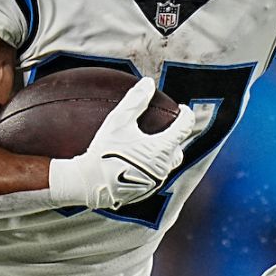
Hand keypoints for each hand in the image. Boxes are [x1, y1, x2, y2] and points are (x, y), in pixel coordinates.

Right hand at [49, 77, 194, 209]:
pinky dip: (152, 166)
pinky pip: (155, 176)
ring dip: (164, 154)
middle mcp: (163, 167)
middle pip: (178, 149)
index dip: (186, 116)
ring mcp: (155, 181)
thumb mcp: (118, 121)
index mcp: (161, 149)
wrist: (89, 184)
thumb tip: (148, 83)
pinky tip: (139, 161)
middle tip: (167, 128)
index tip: (183, 108)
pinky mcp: (145, 192)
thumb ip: (135, 100)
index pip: (184, 128)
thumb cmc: (103, 151)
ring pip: (167, 165)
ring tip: (152, 145)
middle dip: (176, 138)